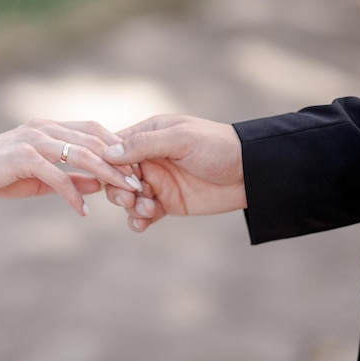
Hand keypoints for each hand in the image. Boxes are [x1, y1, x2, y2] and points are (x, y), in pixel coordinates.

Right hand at [0, 118, 141, 215]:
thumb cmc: (0, 173)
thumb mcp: (40, 176)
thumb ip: (70, 176)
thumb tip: (100, 184)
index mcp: (52, 128)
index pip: (94, 132)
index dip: (119, 148)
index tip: (137, 169)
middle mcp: (46, 128)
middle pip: (94, 142)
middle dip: (121, 163)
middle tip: (141, 184)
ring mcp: (34, 140)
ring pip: (81, 154)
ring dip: (107, 175)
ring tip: (125, 194)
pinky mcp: (22, 157)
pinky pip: (56, 175)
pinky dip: (72, 193)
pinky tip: (83, 211)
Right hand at [103, 115, 246, 230]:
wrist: (251, 173)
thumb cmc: (217, 146)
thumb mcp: (180, 139)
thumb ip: (144, 145)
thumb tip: (108, 153)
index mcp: (148, 136)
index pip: (114, 148)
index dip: (108, 164)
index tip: (113, 176)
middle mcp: (149, 159)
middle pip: (116, 177)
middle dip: (118, 189)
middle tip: (131, 198)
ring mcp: (157, 182)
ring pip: (128, 197)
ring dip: (131, 206)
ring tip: (148, 209)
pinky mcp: (167, 203)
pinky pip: (143, 214)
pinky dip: (138, 221)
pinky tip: (142, 224)